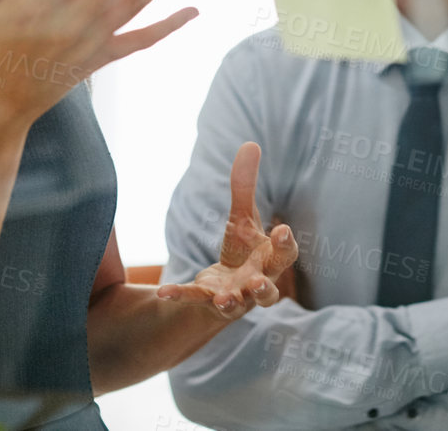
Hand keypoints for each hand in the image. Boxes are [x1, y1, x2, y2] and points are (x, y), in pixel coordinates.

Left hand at [157, 143, 298, 319]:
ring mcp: (234, 297)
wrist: (223, 288)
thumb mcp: (242, 217)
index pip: (285, 254)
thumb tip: (250, 144)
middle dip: (265, 288)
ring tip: (225, 298)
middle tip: (258, 281)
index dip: (285, 243)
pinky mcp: (209, 302)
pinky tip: (163, 291)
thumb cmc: (242, 250)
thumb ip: (245, 186)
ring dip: (231, 302)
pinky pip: (195, 300)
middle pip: (268, 291)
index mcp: (271, 261)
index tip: (282, 229)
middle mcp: (257, 283)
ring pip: (237, 304)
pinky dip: (180, 296)